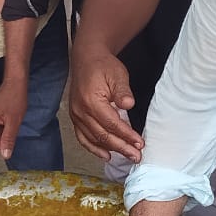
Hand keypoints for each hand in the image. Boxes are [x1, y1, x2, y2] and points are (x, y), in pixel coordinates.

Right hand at [0, 78, 27, 160]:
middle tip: (9, 128)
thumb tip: (5, 156)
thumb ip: (8, 139)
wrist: (16, 84)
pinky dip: (3, 130)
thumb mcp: (14, 122)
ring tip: (10, 123)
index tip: (6, 137)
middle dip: (0, 139)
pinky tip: (8, 122)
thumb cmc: (15, 99)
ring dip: (2, 134)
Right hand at [68, 46, 142, 161]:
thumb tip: (128, 105)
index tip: (139, 143)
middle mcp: (80, 111)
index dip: (126, 135)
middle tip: (136, 156)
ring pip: (93, 139)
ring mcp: (76, 115)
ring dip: (111, 150)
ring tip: (126, 156)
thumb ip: (122, 91)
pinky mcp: (75, 117)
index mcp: (91, 101)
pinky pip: (82, 137)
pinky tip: (106, 155)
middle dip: (121, 147)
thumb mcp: (118, 74)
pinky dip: (93, 148)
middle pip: (103, 135)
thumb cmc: (103, 65)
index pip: (112, 124)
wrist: (86, 58)